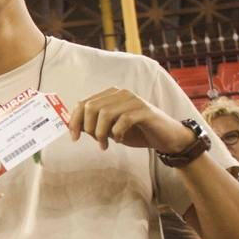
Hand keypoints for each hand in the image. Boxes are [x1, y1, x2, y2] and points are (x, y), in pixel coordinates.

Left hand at [69, 87, 193, 152]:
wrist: (165, 137)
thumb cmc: (136, 132)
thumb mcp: (110, 129)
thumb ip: (94, 125)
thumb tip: (73, 127)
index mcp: (111, 95)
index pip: (83, 103)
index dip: (74, 121)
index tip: (74, 138)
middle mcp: (121, 94)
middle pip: (91, 107)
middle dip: (88, 128)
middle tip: (96, 141)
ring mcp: (134, 101)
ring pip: (105, 113)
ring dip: (101, 133)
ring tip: (105, 144)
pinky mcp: (145, 111)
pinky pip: (123, 120)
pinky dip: (117, 133)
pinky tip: (120, 140)